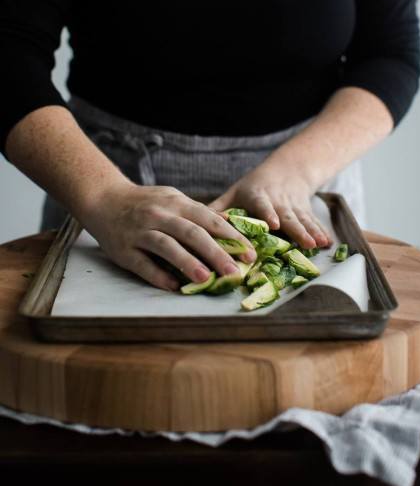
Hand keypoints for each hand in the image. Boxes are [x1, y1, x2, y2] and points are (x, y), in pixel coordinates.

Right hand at [82, 181, 256, 290]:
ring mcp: (140, 232)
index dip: (231, 236)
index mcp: (176, 203)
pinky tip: (175, 287)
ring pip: (167, 247)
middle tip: (235, 272)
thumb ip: (198, 211)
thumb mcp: (173, 198)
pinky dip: (159, 276)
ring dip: (188, 263)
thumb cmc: (145, 202)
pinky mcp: (124, 250)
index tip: (249, 252)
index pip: (208, 219)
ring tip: (206, 279)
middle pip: (192, 234)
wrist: (104, 199)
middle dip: (216, 253)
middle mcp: (159, 216)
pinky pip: (143, 264)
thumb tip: (230, 222)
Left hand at [208, 160, 332, 249]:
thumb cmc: (252, 188)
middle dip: (297, 230)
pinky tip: (328, 243)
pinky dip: (320, 232)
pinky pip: (313, 223)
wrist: (286, 171)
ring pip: (304, 221)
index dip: (268, 214)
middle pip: (288, 217)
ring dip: (311, 233)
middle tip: (305, 243)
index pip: (263, 206)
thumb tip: (192, 226)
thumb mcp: (234, 194)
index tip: (273, 224)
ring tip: (319, 245)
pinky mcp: (305, 212)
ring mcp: (294, 208)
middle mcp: (279, 202)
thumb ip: (216, 209)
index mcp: (258, 197)